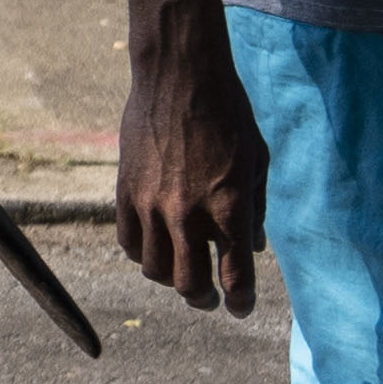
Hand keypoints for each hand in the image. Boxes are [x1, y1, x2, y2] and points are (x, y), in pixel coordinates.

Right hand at [116, 54, 271, 313]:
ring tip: (180, 271)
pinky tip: (156, 246)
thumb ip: (256, 208)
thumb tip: (252, 247)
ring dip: (171, 279)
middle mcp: (189, 214)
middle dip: (203, 299)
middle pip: (190, 285)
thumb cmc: (228, 113)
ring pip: (155, 270)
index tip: (241, 307)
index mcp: (230, 208)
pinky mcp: (126, 192)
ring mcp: (153, 205)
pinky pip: (129, 243)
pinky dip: (143, 254)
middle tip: (209, 296)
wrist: (179, 75)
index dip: (241, 301)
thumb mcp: (256, 160)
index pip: (235, 277)